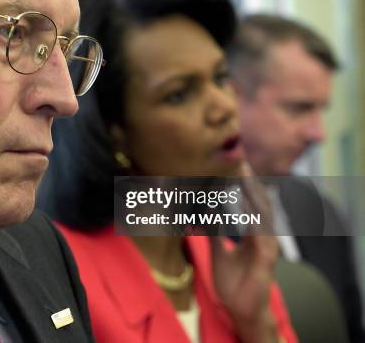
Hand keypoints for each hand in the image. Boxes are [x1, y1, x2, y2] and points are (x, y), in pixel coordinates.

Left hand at [211, 163, 280, 341]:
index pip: (250, 204)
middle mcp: (262, 236)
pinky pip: (261, 235)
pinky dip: (254, 220)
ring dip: (253, 195)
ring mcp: (267, 246)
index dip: (243, 185)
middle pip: (259, 204)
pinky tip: (247, 207)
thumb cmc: (234, 283)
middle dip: (250, 182)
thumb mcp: (218, 253)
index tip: (235, 165)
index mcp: (253, 234)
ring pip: (262, 215)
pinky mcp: (266, 259)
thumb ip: (215, 234)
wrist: (242, 311)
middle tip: (241, 161)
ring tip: (244, 175)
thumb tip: (206, 214)